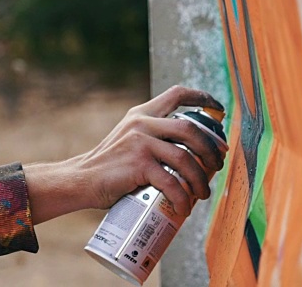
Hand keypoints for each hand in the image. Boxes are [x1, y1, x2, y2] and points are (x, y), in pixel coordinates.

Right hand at [24, 85, 226, 223]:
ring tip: (203, 193)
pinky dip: (183, 198)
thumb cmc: (111, 166)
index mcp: (143, 113)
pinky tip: (185, 207)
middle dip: (211, 149)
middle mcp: (142, 123)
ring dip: (200, 179)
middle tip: (218, 165)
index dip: (202, 98)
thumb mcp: (131, 140)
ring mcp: (140, 143)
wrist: (81, 180)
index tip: (220, 110)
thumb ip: (154, 138)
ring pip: (185, 158)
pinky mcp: (138, 165)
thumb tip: (192, 154)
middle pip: (191, 129)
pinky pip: (171, 182)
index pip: (177, 94)